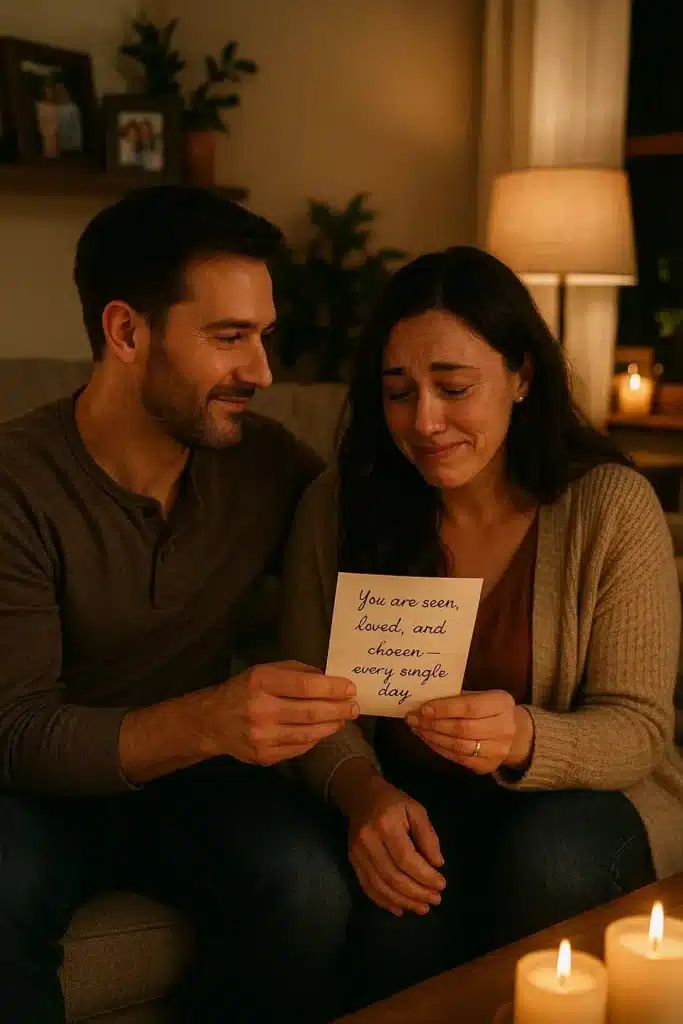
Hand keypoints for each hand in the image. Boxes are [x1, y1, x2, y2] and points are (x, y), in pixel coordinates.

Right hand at [198, 661, 358, 765]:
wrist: (212, 722)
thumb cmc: (243, 690)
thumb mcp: (264, 670)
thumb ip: (295, 672)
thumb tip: (328, 679)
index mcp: (261, 682)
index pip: (305, 686)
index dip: (332, 688)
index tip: (350, 688)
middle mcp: (261, 710)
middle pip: (310, 712)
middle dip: (338, 709)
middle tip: (355, 706)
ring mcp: (262, 737)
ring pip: (308, 733)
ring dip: (331, 726)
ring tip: (344, 718)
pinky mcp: (264, 756)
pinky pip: (299, 747)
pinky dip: (315, 739)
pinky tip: (322, 730)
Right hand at [343, 773, 445, 916]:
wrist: (361, 796)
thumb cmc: (393, 802)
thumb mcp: (416, 809)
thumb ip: (427, 836)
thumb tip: (437, 864)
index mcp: (386, 825)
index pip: (406, 859)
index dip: (425, 876)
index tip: (442, 885)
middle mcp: (368, 841)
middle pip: (393, 876)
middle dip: (417, 893)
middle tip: (436, 900)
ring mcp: (357, 853)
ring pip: (380, 886)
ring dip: (403, 901)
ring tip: (422, 908)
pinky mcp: (352, 861)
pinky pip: (368, 887)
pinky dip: (384, 901)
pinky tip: (400, 909)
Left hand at [406, 690, 533, 773]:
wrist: (514, 734)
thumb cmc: (488, 709)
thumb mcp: (479, 696)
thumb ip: (457, 698)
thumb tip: (424, 700)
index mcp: (501, 703)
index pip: (470, 707)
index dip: (444, 709)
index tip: (423, 709)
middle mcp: (504, 728)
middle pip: (463, 729)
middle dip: (434, 724)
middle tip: (413, 719)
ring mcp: (498, 750)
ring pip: (458, 746)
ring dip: (433, 737)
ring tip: (416, 728)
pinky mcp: (487, 766)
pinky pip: (458, 758)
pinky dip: (439, 748)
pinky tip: (428, 739)